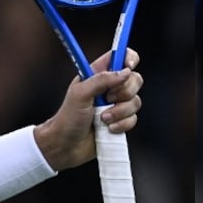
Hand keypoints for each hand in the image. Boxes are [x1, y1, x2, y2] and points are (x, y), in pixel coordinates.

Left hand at [34, 48, 143, 170]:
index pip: (119, 57)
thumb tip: (126, 72)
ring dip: (120, 112)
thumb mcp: (80, 94)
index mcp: (97, 75)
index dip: (128, 57)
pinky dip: (122, 124)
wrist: (66, 145)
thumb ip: (101, 80)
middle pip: (135, 79)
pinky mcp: (121, 120)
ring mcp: (116, 104)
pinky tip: (108, 129)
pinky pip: (134, 118)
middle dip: (124, 92)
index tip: (128, 66)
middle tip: (107, 99)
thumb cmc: (68, 117)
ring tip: (102, 118)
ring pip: (136, 101)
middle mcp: (109, 87)